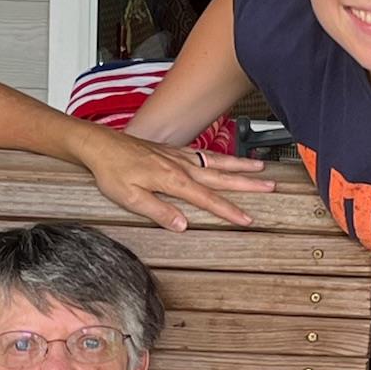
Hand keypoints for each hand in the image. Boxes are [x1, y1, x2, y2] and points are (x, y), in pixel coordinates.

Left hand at [77, 126, 274, 230]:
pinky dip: (220, 157)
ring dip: (240, 165)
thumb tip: (182, 225)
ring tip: (261, 168)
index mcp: (172, 180)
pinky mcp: (172, 151)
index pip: (207, 199)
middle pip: (221, 176)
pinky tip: (227, 160)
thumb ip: (157, 211)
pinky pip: (203, 154)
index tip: (247, 219)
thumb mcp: (129, 197)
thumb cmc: (111, 171)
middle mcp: (180, 166)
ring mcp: (178, 156)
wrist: (99, 145)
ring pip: (216, 162)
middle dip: (247, 183)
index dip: (228, 211)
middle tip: (271, 186)